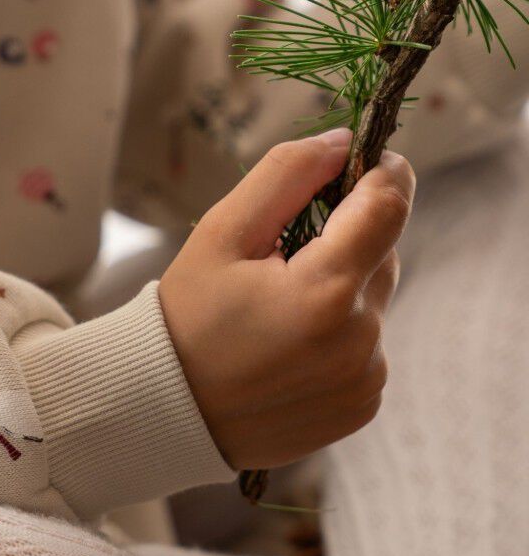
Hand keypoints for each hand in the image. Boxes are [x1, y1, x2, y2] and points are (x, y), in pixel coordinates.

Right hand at [158, 128, 414, 471]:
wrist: (166, 413)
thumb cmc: (185, 320)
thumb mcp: (220, 234)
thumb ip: (285, 176)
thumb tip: (343, 142)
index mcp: (324, 291)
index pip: (389, 205)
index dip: (382, 172)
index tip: (359, 165)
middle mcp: (359, 340)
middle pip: (383, 254)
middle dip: (345, 240)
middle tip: (282, 257)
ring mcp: (364, 379)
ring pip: (374, 302)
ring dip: (342, 289)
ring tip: (277, 311)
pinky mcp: (361, 405)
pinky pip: (368, 348)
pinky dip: (339, 336)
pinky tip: (288, 348)